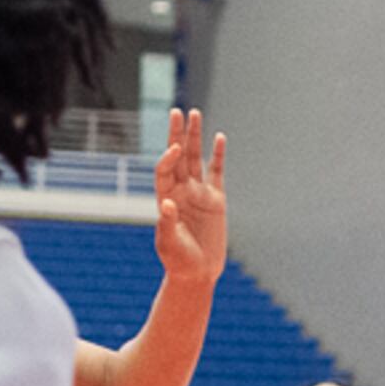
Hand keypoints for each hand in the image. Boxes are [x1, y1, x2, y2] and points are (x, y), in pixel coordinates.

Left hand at [152, 110, 227, 283]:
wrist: (197, 273)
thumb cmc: (178, 261)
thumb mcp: (169, 244)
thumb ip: (167, 223)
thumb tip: (166, 203)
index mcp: (165, 198)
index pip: (165, 169)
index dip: (168, 157)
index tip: (174, 150)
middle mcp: (180, 191)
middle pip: (178, 156)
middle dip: (176, 134)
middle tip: (176, 112)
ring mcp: (198, 193)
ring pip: (196, 158)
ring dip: (194, 137)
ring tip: (194, 113)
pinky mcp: (216, 199)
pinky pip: (217, 172)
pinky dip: (218, 155)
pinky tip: (219, 137)